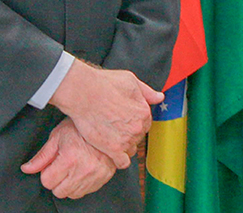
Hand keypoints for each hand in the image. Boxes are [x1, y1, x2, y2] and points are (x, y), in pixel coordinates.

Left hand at [21, 118, 116, 198]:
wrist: (105, 123)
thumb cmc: (80, 127)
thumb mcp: (57, 137)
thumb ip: (41, 156)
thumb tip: (27, 168)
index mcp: (69, 158)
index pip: (47, 182)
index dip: (47, 172)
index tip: (52, 164)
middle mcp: (83, 169)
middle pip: (59, 192)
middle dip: (57, 180)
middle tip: (62, 165)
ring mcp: (95, 175)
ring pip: (72, 194)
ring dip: (69, 184)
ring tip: (73, 167)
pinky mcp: (104, 177)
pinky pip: (86, 191)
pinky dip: (82, 184)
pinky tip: (83, 169)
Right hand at [48, 60, 163, 167]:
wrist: (83, 92)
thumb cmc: (104, 84)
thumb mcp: (130, 80)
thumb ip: (147, 92)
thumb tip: (159, 97)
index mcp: (144, 112)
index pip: (145, 123)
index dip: (134, 121)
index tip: (124, 119)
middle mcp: (138, 127)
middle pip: (138, 136)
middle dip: (128, 132)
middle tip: (115, 126)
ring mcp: (127, 140)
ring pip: (130, 149)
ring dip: (123, 145)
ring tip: (110, 137)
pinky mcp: (113, 149)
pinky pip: (122, 162)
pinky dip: (118, 159)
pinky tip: (111, 152)